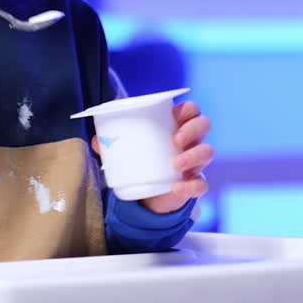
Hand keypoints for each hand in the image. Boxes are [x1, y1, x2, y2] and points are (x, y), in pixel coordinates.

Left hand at [92, 100, 212, 213]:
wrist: (149, 192)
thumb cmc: (142, 160)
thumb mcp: (127, 151)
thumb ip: (111, 145)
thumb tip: (95, 141)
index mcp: (177, 125)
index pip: (191, 110)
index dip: (188, 109)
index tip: (175, 115)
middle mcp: (191, 141)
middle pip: (204, 125)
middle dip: (193, 129)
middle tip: (175, 140)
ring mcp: (196, 161)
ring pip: (207, 152)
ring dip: (193, 156)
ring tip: (175, 164)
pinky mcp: (195, 182)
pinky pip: (202, 183)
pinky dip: (191, 186)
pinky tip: (177, 187)